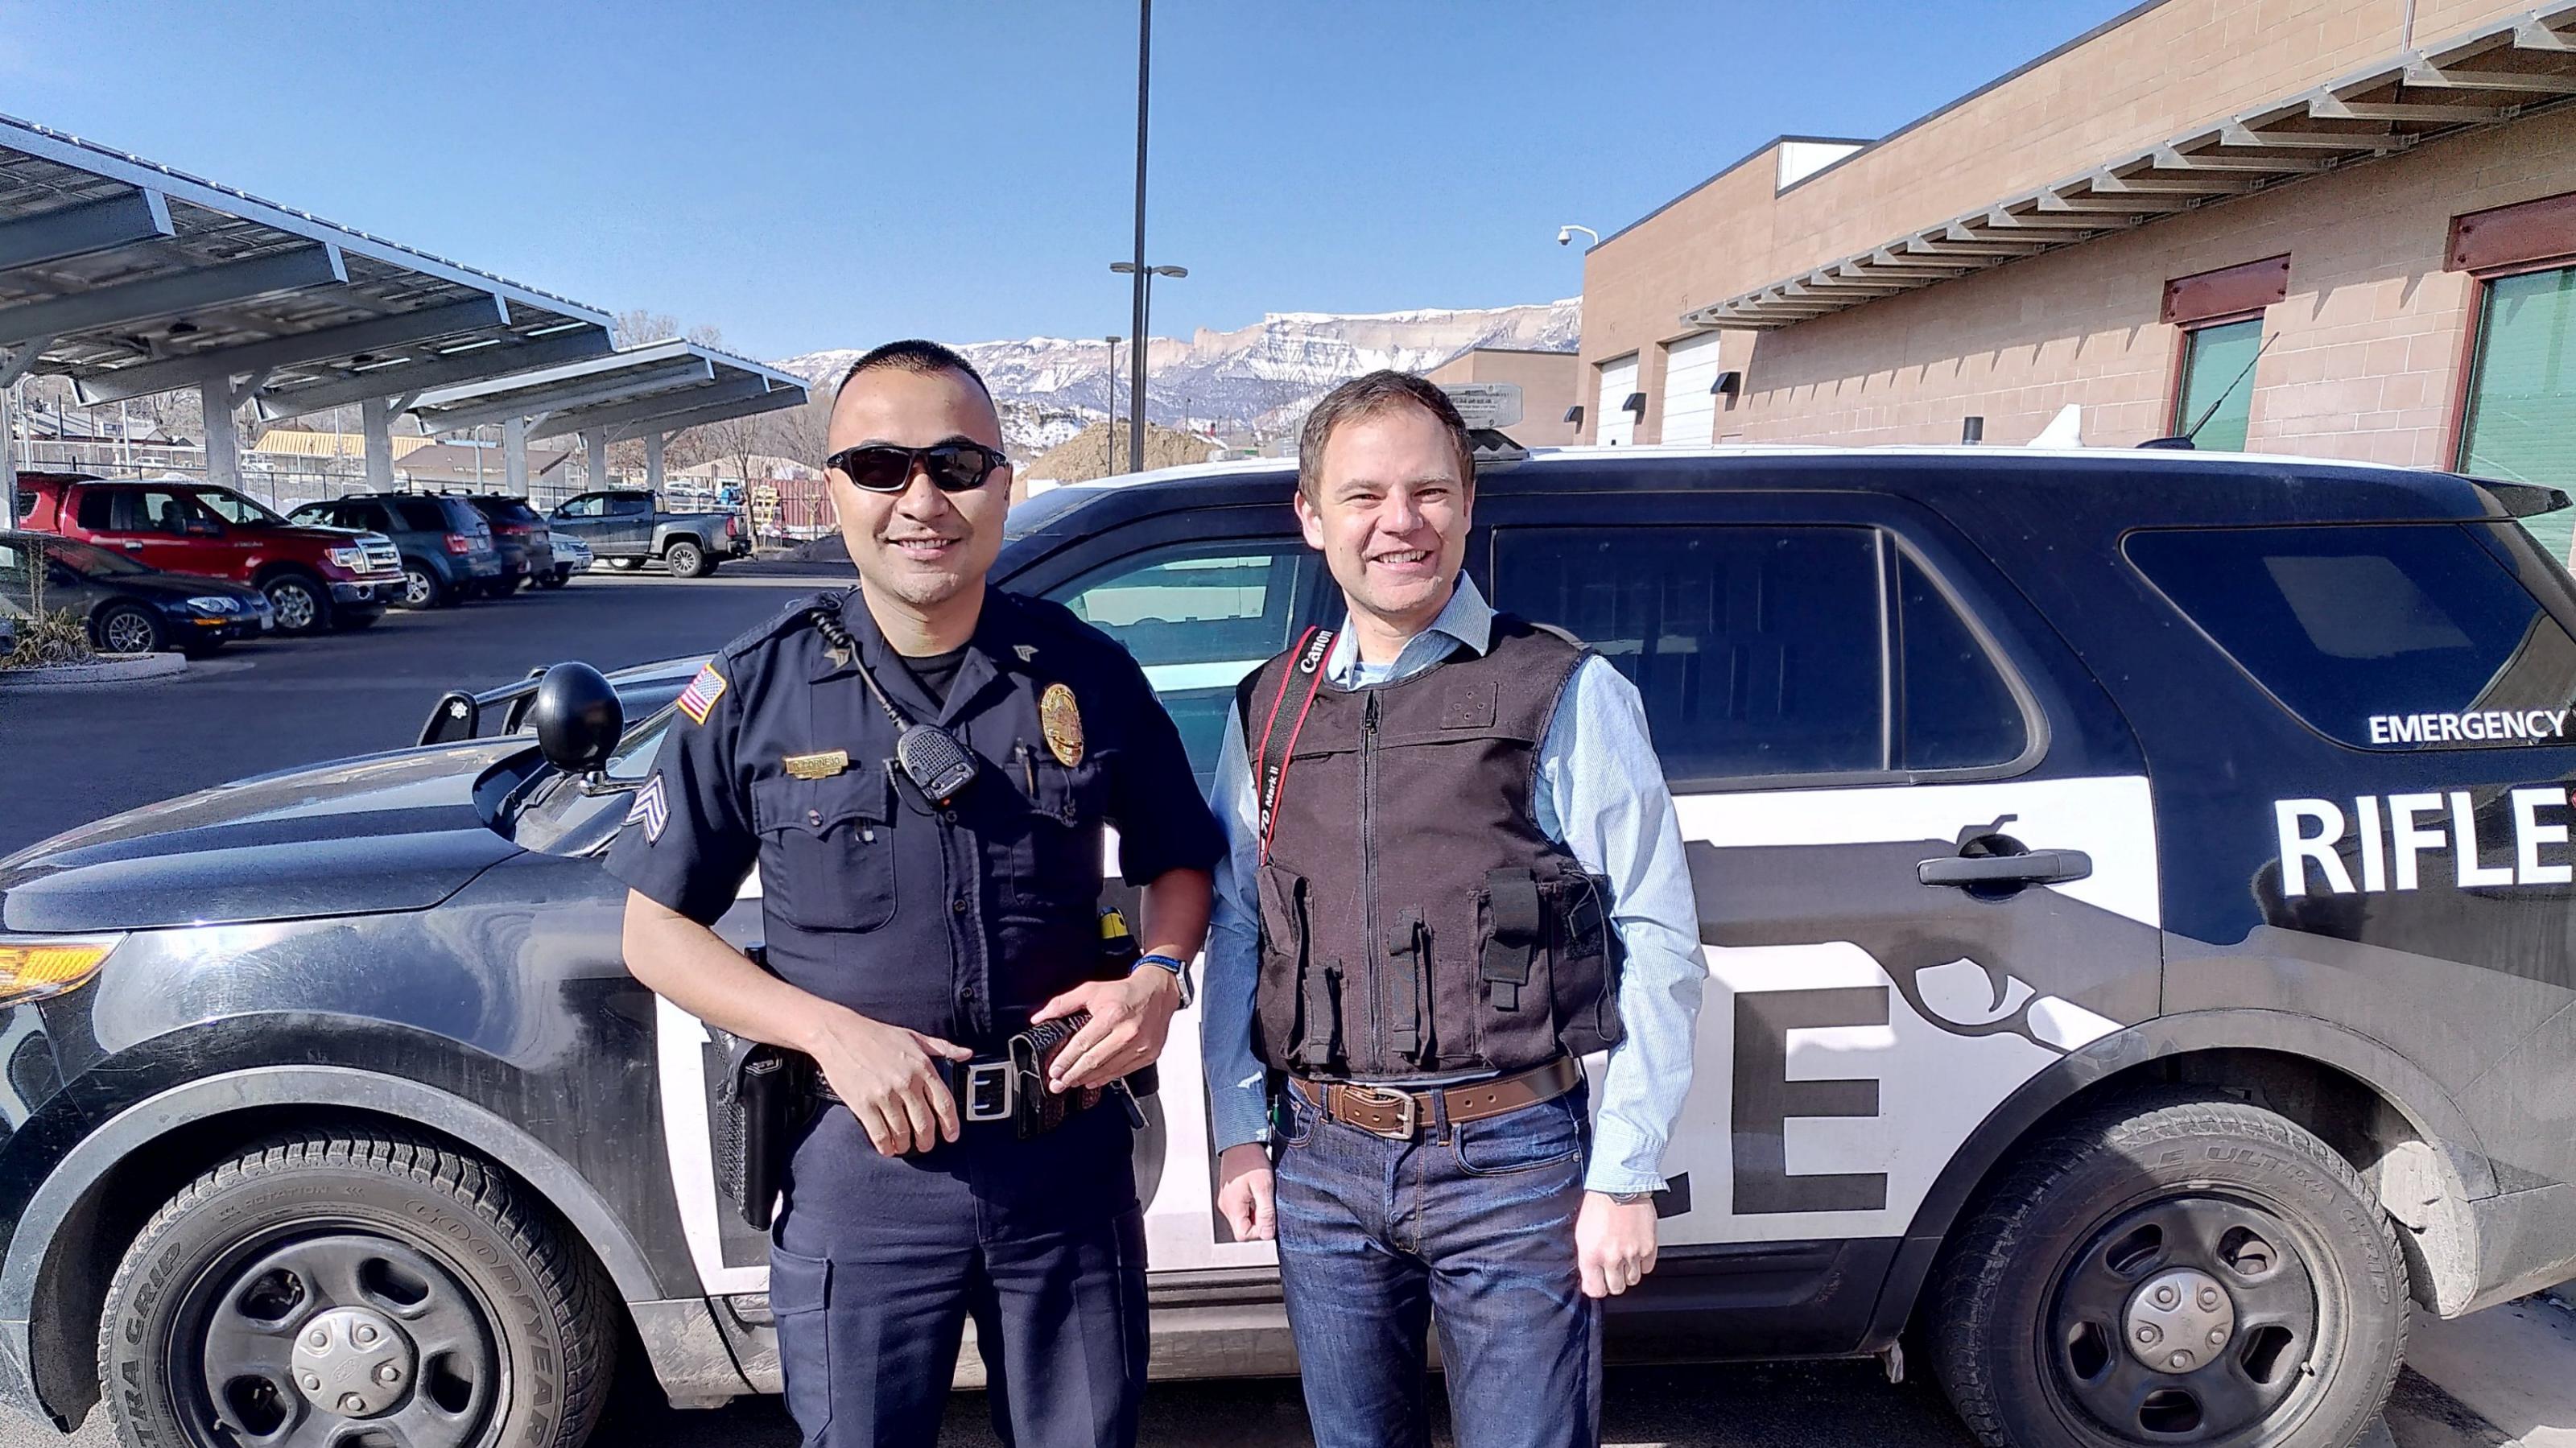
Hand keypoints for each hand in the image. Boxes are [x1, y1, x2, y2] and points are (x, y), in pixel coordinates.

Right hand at [807, 1007, 972, 1157]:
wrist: (840, 1034)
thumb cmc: (877, 1035)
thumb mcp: (914, 1037)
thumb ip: (943, 1047)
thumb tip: (967, 1054)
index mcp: (922, 1067)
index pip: (944, 1103)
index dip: (951, 1124)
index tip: (951, 1135)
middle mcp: (906, 1082)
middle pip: (925, 1123)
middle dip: (927, 1140)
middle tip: (925, 1145)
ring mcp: (884, 1094)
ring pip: (902, 1131)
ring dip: (906, 1145)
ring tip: (905, 1146)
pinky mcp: (863, 1104)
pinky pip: (879, 1133)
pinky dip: (885, 1146)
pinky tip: (888, 1148)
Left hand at [1032, 968, 1180, 1092]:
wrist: (1158, 991)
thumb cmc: (1125, 992)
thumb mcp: (1091, 990)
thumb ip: (1063, 1003)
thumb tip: (1040, 1017)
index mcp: (1112, 1015)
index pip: (1083, 1043)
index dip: (1066, 1059)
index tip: (1054, 1070)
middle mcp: (1128, 1032)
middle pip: (1094, 1061)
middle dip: (1072, 1075)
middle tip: (1057, 1083)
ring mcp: (1140, 1046)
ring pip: (1108, 1070)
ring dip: (1086, 1079)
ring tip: (1071, 1082)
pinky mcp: (1149, 1055)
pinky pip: (1123, 1071)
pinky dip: (1105, 1078)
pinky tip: (1092, 1080)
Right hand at [1216, 1143, 1276, 1241]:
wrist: (1240, 1141)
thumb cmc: (1250, 1160)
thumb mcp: (1264, 1187)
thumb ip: (1265, 1213)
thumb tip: (1267, 1234)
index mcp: (1232, 1207)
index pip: (1243, 1235)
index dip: (1259, 1231)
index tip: (1269, 1218)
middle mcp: (1226, 1206)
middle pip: (1243, 1228)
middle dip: (1258, 1222)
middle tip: (1267, 1203)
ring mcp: (1226, 1201)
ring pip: (1242, 1219)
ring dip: (1255, 1213)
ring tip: (1262, 1195)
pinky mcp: (1229, 1195)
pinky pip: (1241, 1209)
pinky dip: (1251, 1205)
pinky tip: (1257, 1192)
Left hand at [1576, 1192, 1659, 1298]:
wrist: (1620, 1186)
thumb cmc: (1598, 1206)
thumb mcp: (1582, 1234)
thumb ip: (1586, 1260)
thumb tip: (1590, 1279)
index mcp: (1592, 1255)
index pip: (1595, 1290)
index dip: (1597, 1288)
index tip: (1598, 1283)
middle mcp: (1612, 1257)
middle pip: (1616, 1288)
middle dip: (1613, 1281)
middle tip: (1612, 1269)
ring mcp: (1632, 1254)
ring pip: (1633, 1280)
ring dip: (1628, 1272)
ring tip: (1624, 1256)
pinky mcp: (1649, 1247)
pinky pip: (1647, 1268)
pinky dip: (1642, 1262)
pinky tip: (1635, 1250)